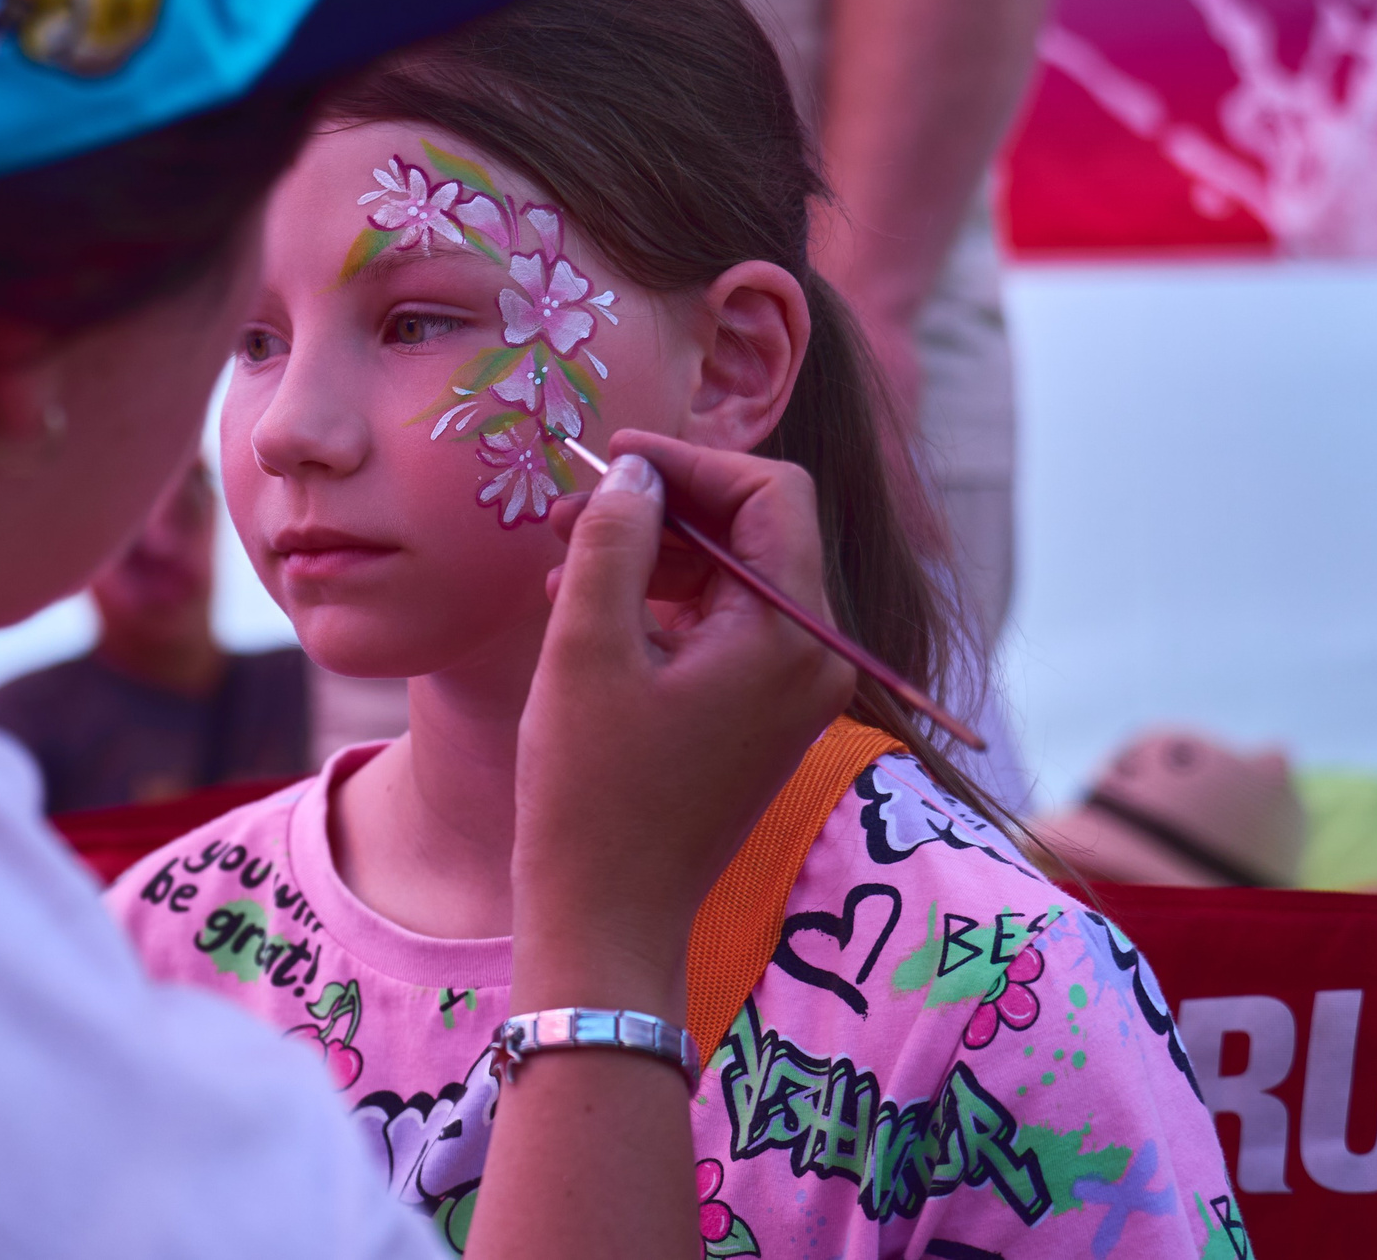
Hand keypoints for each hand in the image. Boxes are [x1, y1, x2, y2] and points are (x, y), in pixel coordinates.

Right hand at [509, 430, 855, 1007]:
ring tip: (564, 563)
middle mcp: (812, 656)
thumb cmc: (592, 790)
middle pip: (753, 529)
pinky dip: (661, 603)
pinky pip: (721, 625)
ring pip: (731, 575)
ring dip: (652, 554)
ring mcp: (792, 690)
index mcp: (791, 635)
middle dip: (662, 508)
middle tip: (570, 514)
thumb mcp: (587, 647)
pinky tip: (587, 609)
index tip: (610, 460)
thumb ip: (615, 540)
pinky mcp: (761, 714)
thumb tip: (636, 471)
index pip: (770, 493)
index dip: (689, 461)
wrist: (608, 916)